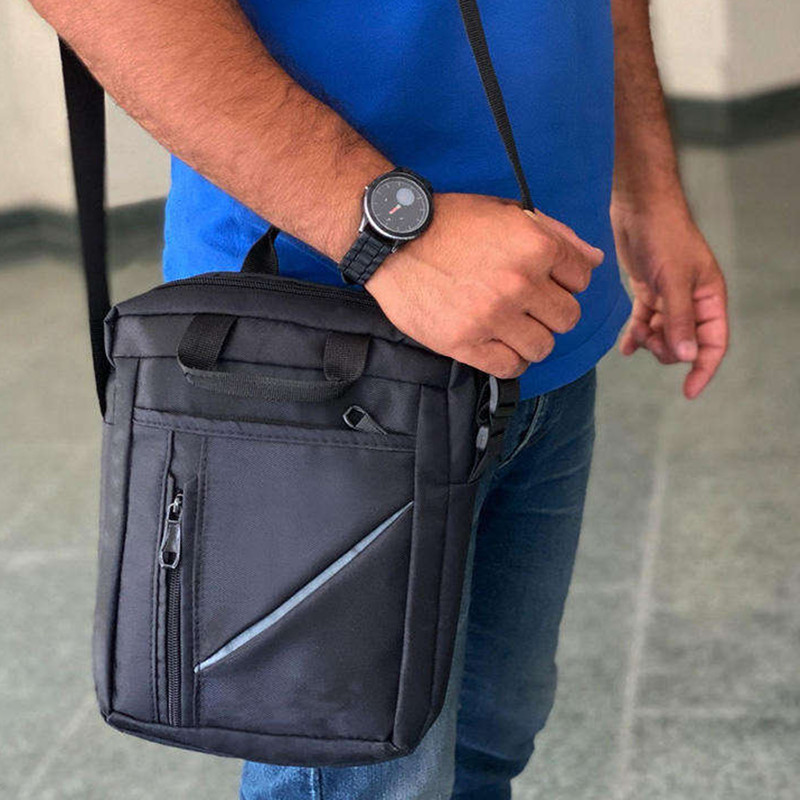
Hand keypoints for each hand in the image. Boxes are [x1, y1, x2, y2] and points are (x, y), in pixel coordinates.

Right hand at [365, 193, 603, 377]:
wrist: (395, 239)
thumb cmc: (452, 222)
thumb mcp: (508, 213)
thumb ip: (557, 235)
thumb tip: (595, 260)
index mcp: (535, 245)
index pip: (582, 278)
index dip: (565, 279)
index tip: (543, 279)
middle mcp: (519, 282)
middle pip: (568, 317)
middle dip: (552, 312)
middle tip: (528, 306)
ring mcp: (492, 316)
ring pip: (543, 347)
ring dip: (532, 339)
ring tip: (511, 327)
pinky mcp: (465, 342)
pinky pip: (510, 367)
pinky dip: (510, 359)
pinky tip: (498, 344)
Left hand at [612, 200, 728, 398]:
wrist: (639, 206)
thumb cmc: (664, 236)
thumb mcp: (673, 280)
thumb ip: (679, 319)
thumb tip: (686, 356)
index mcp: (709, 298)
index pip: (714, 343)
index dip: (703, 368)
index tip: (688, 392)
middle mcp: (692, 301)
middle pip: (685, 343)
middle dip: (667, 349)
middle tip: (649, 338)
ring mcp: (669, 297)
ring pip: (663, 335)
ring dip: (650, 341)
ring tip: (636, 334)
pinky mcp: (647, 291)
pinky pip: (644, 321)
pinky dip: (636, 334)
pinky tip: (625, 347)